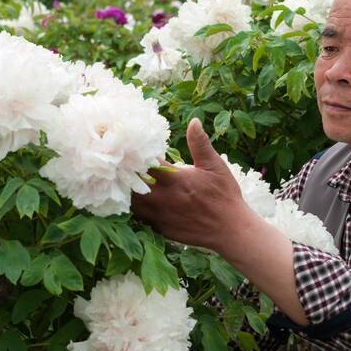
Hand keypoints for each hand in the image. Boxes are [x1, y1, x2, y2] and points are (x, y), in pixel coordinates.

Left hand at [132, 118, 249, 252]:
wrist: (230, 230)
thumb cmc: (224, 195)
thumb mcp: (214, 166)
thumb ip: (200, 144)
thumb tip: (194, 121)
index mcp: (174, 180)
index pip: (144, 165)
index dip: (134, 156)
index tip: (129, 148)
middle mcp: (163, 198)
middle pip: (130, 185)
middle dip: (124, 175)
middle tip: (120, 165)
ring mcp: (160, 216)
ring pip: (131, 204)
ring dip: (126, 193)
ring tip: (122, 182)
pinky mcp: (160, 229)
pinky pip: (139, 218)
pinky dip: (134, 209)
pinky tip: (134, 201)